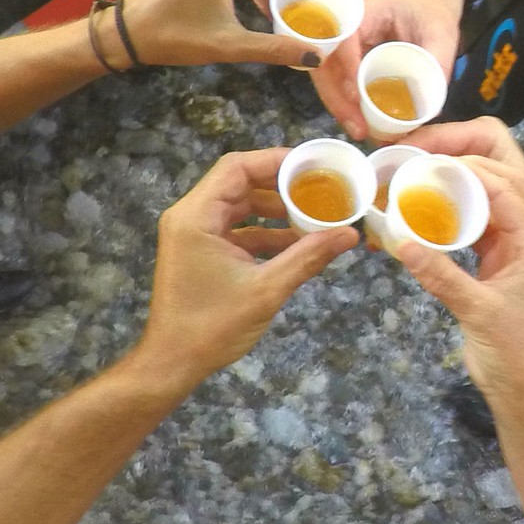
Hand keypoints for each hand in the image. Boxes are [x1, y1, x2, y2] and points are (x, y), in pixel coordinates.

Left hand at [132, 148, 355, 388]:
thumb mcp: (266, 289)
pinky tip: (296, 242)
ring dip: (275, 210)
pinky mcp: (200, 251)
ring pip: (239, 206)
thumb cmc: (212, 326)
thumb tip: (350, 235)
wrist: (173, 363)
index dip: (275, 161)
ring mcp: (193, 234)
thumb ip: (308, 256)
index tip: (313, 166)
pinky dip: (264, 232)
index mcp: (196, 216)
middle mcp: (190, 216)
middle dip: (281, 185)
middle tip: (320, 188)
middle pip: (239, 183)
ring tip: (314, 214)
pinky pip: (236, 228)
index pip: (237, 168)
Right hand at [311, 0, 459, 138]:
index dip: (347, 64)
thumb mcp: (441, 35)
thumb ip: (436, 64)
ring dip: (337, 104)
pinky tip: (358, 123)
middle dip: (337, 96)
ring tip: (359, 130)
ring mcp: (343, 42)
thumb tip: (429, 108)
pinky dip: (343, 104)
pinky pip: (334, 81)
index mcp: (371, 9)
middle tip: (358, 126)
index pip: (346, 34)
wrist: (427, 11)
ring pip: (325, 74)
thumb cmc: (432, 17)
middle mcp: (348, 24)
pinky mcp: (344, 59)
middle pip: (326, 59)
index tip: (357, 95)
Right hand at [386, 158, 523, 404]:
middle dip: (462, 179)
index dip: (474, 172)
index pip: (505, 192)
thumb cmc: (511, 347)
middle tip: (421, 168)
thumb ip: (440, 274)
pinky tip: (424, 219)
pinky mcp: (491, 271)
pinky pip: (471, 237)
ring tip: (419, 185)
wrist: (520, 385)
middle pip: (494, 196)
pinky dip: (450, 227)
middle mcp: (523, 242)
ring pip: (482, 215)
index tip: (437, 159)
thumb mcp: (475, 308)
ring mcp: (507, 256)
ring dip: (455, 201)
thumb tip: (401, 242)